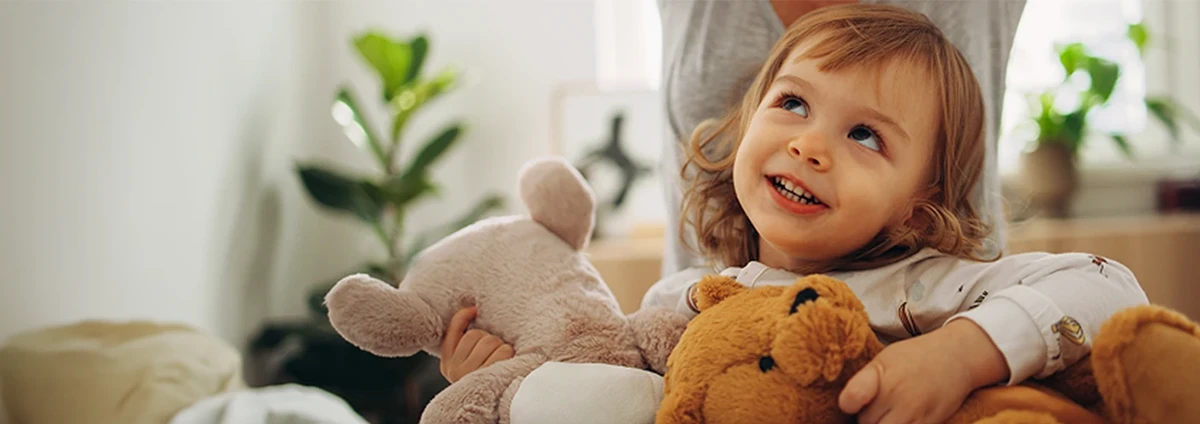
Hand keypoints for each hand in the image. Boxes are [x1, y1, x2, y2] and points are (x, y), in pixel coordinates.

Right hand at [439, 306, 514, 382]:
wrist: (486, 409)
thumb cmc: (481, 379)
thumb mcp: (465, 363)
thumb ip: (464, 344)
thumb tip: (472, 310)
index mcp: (447, 363)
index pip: (453, 331)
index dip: (464, 316)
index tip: (474, 310)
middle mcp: (454, 369)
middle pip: (475, 335)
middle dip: (489, 338)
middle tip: (494, 350)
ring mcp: (470, 374)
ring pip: (489, 341)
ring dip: (500, 346)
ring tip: (500, 357)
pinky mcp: (488, 377)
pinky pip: (502, 351)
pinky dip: (507, 352)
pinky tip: (506, 361)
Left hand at [837, 319, 1007, 423]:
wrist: (957, 357)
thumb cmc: (914, 357)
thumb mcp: (884, 360)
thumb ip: (863, 382)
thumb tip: (846, 407)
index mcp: (880, 373)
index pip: (851, 399)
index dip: (848, 404)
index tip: (850, 404)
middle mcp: (897, 394)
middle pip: (865, 423)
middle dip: (866, 418)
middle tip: (877, 406)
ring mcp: (915, 412)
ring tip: (889, 413)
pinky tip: (902, 418)